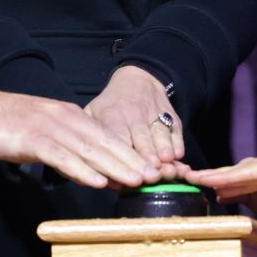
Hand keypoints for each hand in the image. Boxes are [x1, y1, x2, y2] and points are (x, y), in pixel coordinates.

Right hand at [0, 86, 155, 188]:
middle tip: (156, 177)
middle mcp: (66, 118)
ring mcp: (50, 128)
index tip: (151, 169)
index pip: (106, 137)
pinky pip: (62, 157)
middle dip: (132, 160)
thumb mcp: (44, 132)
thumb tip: (93, 168)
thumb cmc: (7, 123)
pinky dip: (81, 170)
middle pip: (105, 143)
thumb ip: (68, 146)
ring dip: (115, 166)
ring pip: (90, 150)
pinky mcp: (33, 140)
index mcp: (71, 115)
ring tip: (137, 181)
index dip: (130, 153)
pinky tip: (97, 181)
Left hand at [86, 65, 182, 180]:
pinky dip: (177, 141)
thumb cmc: (111, 105)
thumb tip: (78, 164)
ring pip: (158, 133)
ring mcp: (153, 114)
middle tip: (149, 177)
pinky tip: (177, 154)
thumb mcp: (92, 112)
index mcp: (112, 117)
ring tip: (165, 165)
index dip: (120, 156)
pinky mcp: (170, 115)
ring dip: (162, 150)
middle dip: (145, 158)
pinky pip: (174, 128)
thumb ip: (86, 136)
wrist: (138, 78)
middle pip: (140, 139)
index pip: (116, 139)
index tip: (124, 173)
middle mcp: (134, 116)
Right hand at [186, 126, 256, 216]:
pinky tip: (240, 191)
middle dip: (219, 176)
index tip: (198, 177)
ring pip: (252, 174)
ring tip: (209, 189)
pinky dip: (248, 185)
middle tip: (191, 180)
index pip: (248, 170)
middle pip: (245, 170)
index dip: (223, 176)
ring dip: (231, 181)